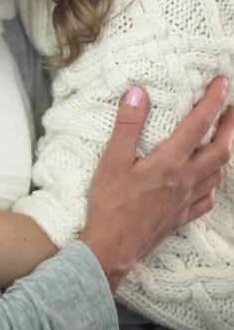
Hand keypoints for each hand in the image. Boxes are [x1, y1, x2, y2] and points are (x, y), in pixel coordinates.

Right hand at [81, 78, 232, 291]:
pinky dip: (214, 184)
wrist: (113, 246)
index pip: (198, 125)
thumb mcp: (112, 159)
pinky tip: (209, 180)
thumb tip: (137, 93)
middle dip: (231, 126)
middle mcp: (185, 180)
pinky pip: (208, 198)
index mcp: (169, 162)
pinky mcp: (181, 216)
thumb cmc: (109, 202)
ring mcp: (186, 200)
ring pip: (219, 174)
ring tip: (224, 138)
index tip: (222, 83)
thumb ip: (127, 125)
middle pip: (222, 150)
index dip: (213, 101)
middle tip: (233, 108)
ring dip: (226, 152)